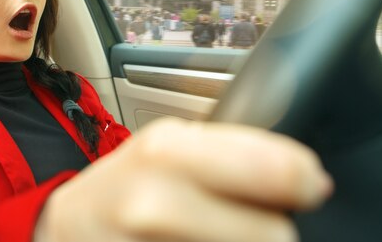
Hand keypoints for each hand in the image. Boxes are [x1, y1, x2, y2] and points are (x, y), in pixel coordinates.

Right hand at [35, 118, 332, 241]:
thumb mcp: (170, 149)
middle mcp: (152, 201)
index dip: (303, 180)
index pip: (273, 168)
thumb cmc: (127, 186)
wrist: (72, 225)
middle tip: (258, 224)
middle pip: (272, 233)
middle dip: (275, 230)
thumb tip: (302, 172)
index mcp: (167, 150)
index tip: (310, 186)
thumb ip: (229, 151)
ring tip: (217, 234)